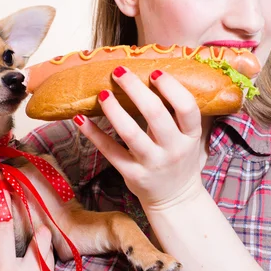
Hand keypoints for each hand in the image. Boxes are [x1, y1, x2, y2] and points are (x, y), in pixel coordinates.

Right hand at [0, 199, 57, 270]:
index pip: (4, 229)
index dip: (5, 206)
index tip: (6, 188)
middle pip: (39, 236)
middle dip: (35, 221)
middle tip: (31, 207)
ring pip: (48, 249)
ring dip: (41, 243)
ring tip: (34, 242)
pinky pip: (51, 266)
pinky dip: (44, 263)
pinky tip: (35, 268)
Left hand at [74, 66, 204, 208]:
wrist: (176, 199)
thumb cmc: (180, 158)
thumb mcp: (189, 137)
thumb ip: (179, 113)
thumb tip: (161, 73)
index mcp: (190, 135)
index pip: (187, 107)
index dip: (171, 87)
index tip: (155, 72)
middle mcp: (173, 149)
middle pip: (155, 114)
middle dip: (135, 89)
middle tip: (119, 72)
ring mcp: (152, 163)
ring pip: (130, 132)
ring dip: (114, 110)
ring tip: (103, 93)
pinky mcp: (132, 174)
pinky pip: (110, 151)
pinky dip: (93, 134)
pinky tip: (81, 118)